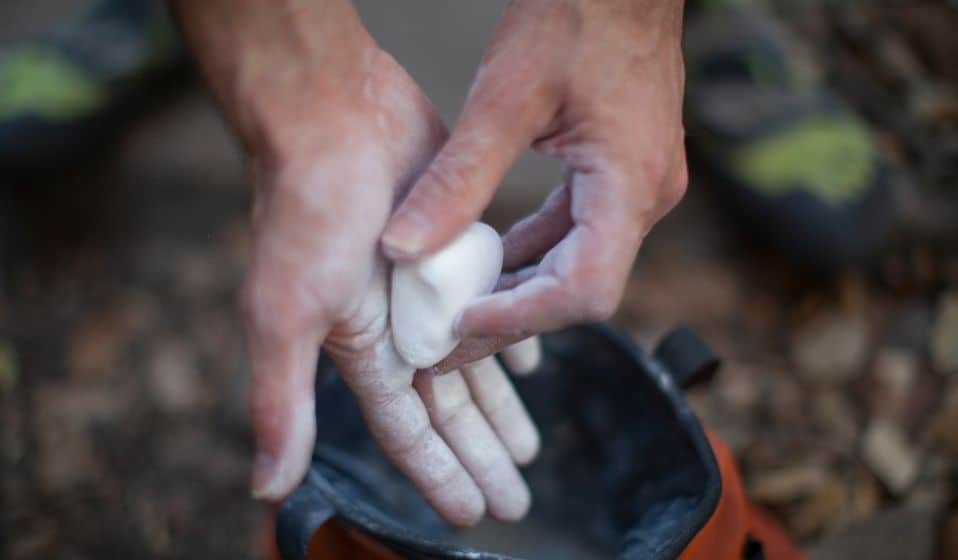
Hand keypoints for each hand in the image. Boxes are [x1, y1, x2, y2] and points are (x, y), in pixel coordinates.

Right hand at [173, 0, 539, 524]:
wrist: (334, 116)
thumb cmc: (307, 212)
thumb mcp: (286, 314)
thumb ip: (280, 400)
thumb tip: (267, 486)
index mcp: (359, 349)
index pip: (408, 432)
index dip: (438, 475)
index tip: (471, 514)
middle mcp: (395, 325)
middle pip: (448, 409)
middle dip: (480, 454)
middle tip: (515, 499)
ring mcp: (428, 287)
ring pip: (475, 362)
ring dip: (500, 404)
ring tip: (529, 444)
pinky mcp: (456, 247)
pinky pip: (493, 302)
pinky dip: (510, 333)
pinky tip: (529, 359)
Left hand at [382, 0, 687, 367]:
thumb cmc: (577, 12)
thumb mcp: (505, 97)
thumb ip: (456, 180)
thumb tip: (402, 248)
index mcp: (630, 185)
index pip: (582, 291)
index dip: (518, 319)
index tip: (457, 324)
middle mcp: (647, 197)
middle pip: (579, 290)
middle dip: (509, 317)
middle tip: (444, 339)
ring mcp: (640, 186)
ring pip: (577, 265)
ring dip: (518, 289)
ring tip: (455, 307)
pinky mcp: (624, 173)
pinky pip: (578, 232)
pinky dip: (532, 252)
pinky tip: (487, 257)